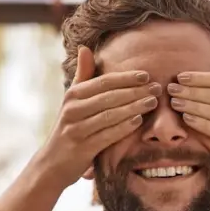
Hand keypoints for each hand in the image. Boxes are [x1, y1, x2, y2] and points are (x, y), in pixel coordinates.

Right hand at [34, 46, 159, 189]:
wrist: (52, 163)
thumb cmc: (71, 127)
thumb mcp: (73, 100)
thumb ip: (82, 75)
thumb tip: (85, 47)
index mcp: (73, 94)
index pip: (104, 82)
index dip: (126, 78)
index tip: (147, 75)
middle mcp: (72, 109)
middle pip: (109, 97)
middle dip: (135, 91)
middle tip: (157, 88)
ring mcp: (76, 128)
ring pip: (109, 115)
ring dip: (133, 107)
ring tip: (152, 102)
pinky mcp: (81, 147)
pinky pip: (106, 135)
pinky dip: (123, 127)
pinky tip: (138, 121)